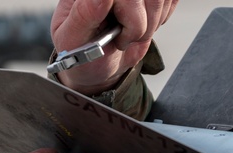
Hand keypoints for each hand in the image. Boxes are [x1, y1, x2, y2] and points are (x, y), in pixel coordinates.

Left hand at [51, 0, 178, 94]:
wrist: (97, 65)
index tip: (119, 28)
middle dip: (138, 23)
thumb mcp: (73, 39)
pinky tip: (143, 27)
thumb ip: (84, 15)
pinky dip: (160, 18)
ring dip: (151, 24)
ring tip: (131, 35)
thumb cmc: (79, 52)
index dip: (127, 8)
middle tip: (124, 39)